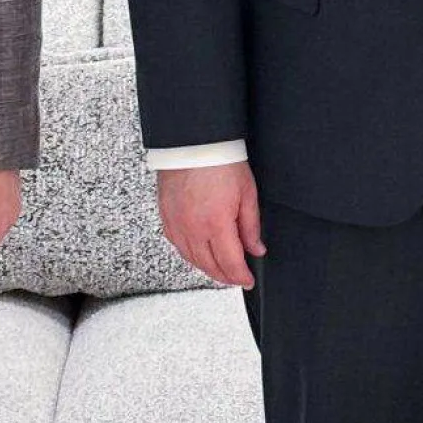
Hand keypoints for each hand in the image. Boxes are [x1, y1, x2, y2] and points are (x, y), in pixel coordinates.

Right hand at [157, 162, 264, 288]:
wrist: (194, 143)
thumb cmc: (220, 161)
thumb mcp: (247, 193)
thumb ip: (251, 226)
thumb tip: (256, 248)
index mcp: (216, 223)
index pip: (230, 263)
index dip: (241, 277)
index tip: (247, 280)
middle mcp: (193, 228)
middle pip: (210, 266)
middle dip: (226, 276)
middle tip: (236, 277)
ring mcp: (177, 223)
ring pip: (192, 259)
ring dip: (207, 269)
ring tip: (220, 269)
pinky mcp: (166, 217)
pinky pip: (177, 245)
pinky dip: (190, 254)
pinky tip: (198, 253)